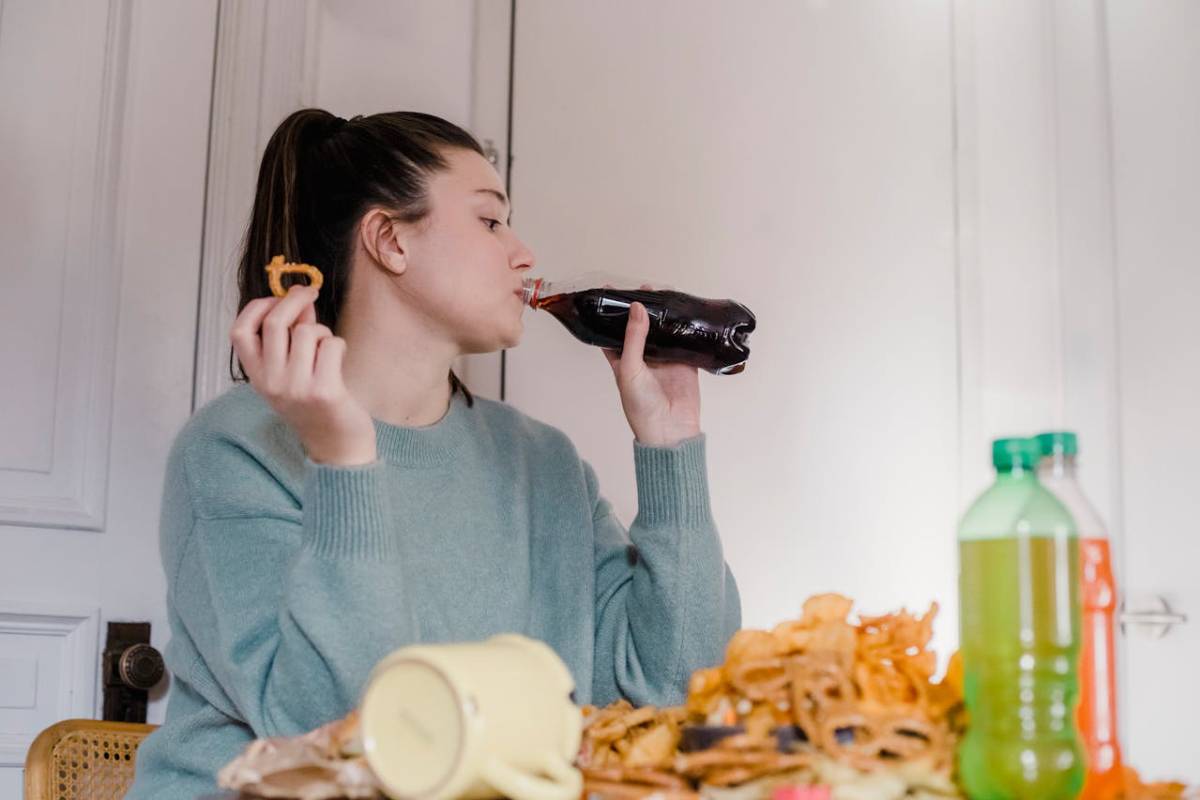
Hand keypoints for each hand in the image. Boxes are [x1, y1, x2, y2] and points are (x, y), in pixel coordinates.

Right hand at [230, 285, 376, 465]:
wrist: (336, 447)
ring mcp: (296, 387)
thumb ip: (289, 338)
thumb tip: (299, 298)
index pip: (239, 332)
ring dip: (321, 331)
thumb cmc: (315, 405)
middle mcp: (270, 382)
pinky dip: (338, 345)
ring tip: (326, 349)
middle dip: (294, 299)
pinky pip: (330, 345)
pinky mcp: (324, 391)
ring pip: (306, 332)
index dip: (256, 307)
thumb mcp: (289, 374)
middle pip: (274, 322)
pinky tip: (338, 361)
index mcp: (256, 377)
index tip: (275, 298)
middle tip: (309, 292)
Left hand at [604, 301, 701, 446]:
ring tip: (664, 292)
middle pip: (641, 327)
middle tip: (645, 288)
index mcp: (622, 360)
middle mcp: (643, 358)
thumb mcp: (630, 369)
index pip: (613, 331)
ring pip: (663, 331)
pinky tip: (686, 311)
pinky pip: (685, 340)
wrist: (670, 431)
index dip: (611, 313)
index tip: (610, 290)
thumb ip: (633, 338)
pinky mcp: (684, 363)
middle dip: (642, 309)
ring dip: (664, 315)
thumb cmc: (641, 407)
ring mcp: (664, 359)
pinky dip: (685, 327)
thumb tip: (637, 308)